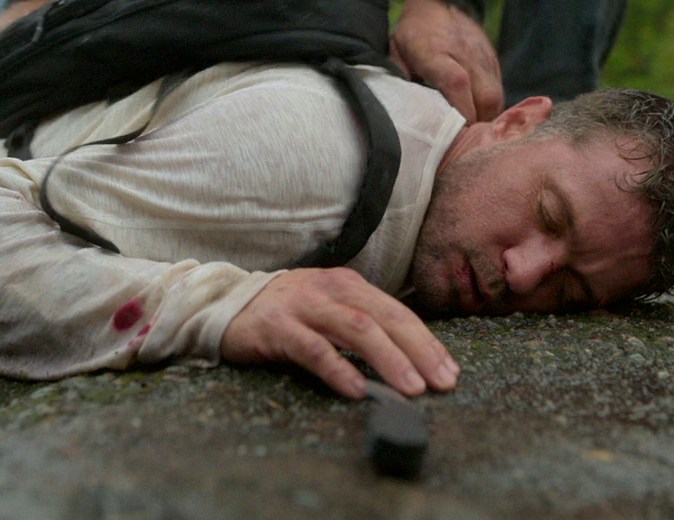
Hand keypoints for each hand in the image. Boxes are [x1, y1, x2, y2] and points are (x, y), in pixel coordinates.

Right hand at [221, 268, 458, 398]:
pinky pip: (314, 349)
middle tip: (442, 382)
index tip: (449, 370)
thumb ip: (361, 326)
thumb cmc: (284, 314)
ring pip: (356, 329)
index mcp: (349, 285)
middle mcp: (330, 290)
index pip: (397, 311)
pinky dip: (339, 369)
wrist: (223, 303)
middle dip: (419, 351)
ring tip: (411, 388)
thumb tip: (406, 360)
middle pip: (385, 318)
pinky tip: (357, 390)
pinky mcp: (277, 327)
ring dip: (389, 359)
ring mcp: (304, 306)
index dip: (426, 341)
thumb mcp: (328, 309)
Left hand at [390, 0, 502, 122]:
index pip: (456, 82)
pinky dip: (491, 108)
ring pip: (496, 96)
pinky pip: (499, 90)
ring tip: (472, 133)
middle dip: (478, 124)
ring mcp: (483, 57)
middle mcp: (465, 54)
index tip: (455, 134)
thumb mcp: (395, 51)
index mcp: (435, 52)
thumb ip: (397, 79)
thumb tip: (399, 110)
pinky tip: (479, 116)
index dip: (460, 111)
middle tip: (464, 141)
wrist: (439, 0)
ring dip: (487, 118)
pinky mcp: (494, 60)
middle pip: (485, 96)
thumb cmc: (413, 32)